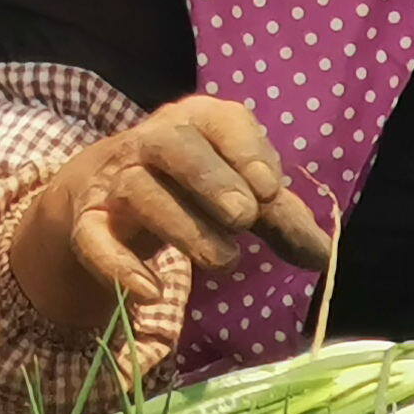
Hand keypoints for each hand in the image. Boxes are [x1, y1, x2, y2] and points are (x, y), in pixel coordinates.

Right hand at [14, 94, 334, 328]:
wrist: (111, 192)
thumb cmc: (194, 186)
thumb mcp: (241, 191)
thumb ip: (280, 218)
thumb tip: (323, 255)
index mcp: (196, 121)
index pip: (219, 121)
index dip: (244, 151)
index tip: (269, 190)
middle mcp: (150, 142)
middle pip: (170, 145)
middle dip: (209, 178)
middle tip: (244, 217)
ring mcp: (115, 181)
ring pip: (138, 191)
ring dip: (182, 225)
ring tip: (226, 261)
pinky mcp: (89, 223)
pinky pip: (94, 240)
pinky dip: (118, 267)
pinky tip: (150, 292)